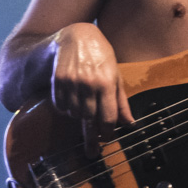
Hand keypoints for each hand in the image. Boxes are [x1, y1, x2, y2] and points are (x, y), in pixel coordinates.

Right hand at [50, 23, 133, 154]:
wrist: (76, 36)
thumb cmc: (101, 56)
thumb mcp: (116, 75)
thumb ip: (121, 101)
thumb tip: (129, 124)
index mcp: (107, 83)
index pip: (108, 116)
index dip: (108, 132)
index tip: (107, 139)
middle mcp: (89, 84)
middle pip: (90, 119)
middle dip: (92, 136)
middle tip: (92, 151)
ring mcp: (72, 82)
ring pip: (74, 114)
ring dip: (79, 118)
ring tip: (84, 113)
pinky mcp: (58, 81)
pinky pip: (61, 106)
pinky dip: (66, 109)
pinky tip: (72, 104)